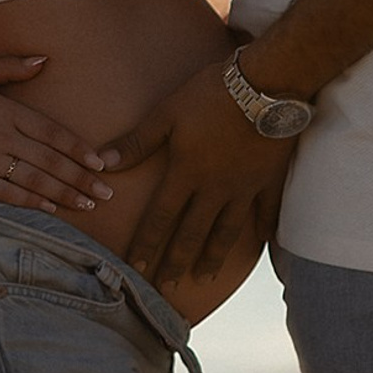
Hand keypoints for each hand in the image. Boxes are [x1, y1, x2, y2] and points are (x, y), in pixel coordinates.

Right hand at [0, 54, 118, 215]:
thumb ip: (12, 67)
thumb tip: (45, 60)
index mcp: (8, 112)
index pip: (52, 132)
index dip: (78, 149)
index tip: (100, 163)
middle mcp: (3, 138)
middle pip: (50, 161)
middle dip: (81, 178)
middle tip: (106, 192)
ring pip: (34, 180)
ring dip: (64, 193)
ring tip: (87, 204)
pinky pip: (8, 194)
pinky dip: (32, 203)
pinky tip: (52, 210)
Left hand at [104, 63, 294, 285]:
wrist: (265, 84)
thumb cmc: (211, 94)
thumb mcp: (167, 113)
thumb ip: (137, 142)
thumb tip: (103, 164)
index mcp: (186, 174)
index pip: (160, 218)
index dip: (146, 245)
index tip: (136, 269)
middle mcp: (214, 189)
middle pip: (192, 233)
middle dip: (176, 262)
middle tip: (167, 288)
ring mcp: (244, 187)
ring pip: (227, 231)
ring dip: (214, 256)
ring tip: (206, 276)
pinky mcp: (269, 178)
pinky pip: (268, 211)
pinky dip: (265, 229)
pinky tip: (263, 243)